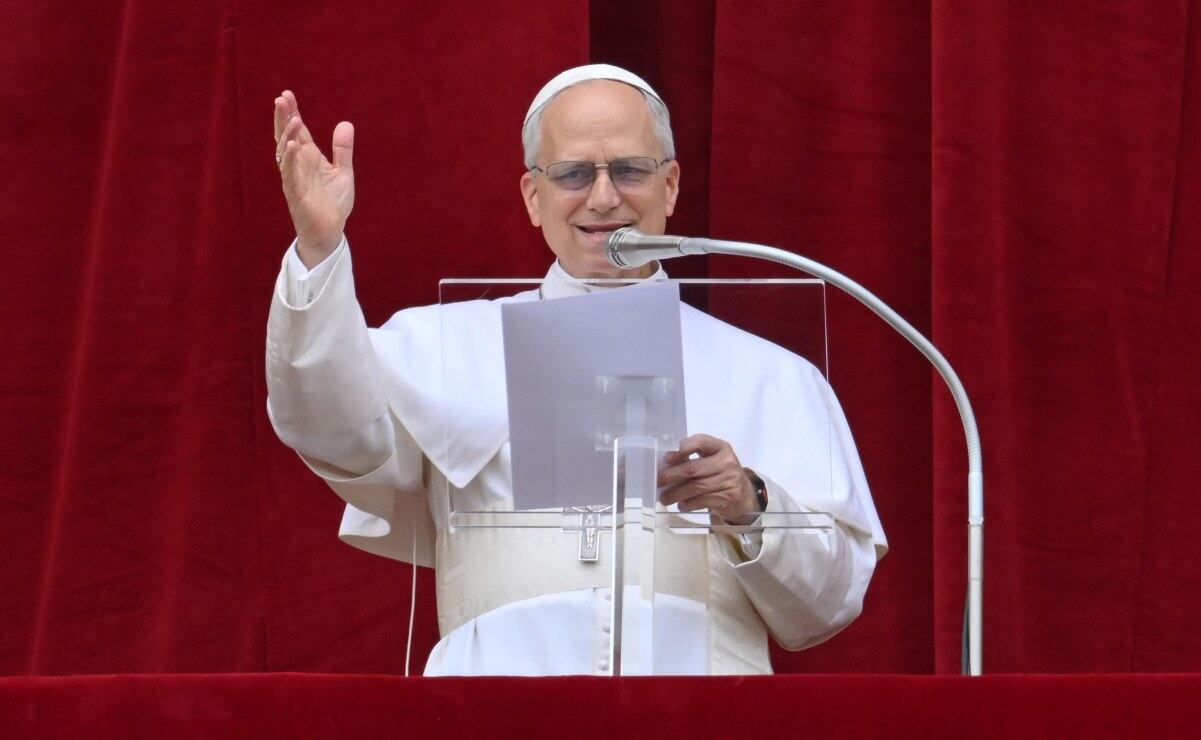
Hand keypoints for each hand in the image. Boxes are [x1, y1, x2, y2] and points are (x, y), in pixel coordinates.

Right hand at [273, 90, 354, 266]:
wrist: (330, 231)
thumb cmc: (332, 203)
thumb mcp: (343, 172)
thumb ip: (343, 150)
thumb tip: (345, 123)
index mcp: (308, 158)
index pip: (298, 131)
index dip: (292, 113)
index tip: (287, 94)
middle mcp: (298, 165)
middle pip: (286, 137)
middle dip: (283, 118)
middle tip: (281, 99)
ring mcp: (294, 179)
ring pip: (285, 154)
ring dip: (288, 136)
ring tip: (293, 120)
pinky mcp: (296, 195)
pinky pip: (290, 175)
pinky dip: (289, 161)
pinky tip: (292, 146)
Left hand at [657, 434, 758, 522]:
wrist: (744, 496)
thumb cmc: (721, 475)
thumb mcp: (712, 462)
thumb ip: (693, 459)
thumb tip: (666, 466)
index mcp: (721, 447)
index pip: (701, 442)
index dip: (683, 449)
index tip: (667, 458)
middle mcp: (727, 462)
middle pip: (694, 468)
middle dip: (673, 475)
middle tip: (659, 481)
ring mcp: (730, 480)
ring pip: (696, 487)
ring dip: (677, 493)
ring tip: (664, 498)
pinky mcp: (729, 497)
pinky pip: (703, 500)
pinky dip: (688, 503)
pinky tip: (681, 504)